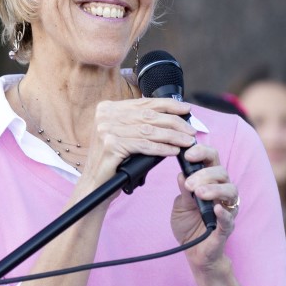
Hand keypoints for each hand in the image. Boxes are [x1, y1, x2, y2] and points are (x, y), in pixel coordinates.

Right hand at [81, 97, 196, 185]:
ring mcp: (106, 129)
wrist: (94, 183)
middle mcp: (105, 115)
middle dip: (174, 123)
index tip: (186, 109)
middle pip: (148, 116)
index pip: (144, 102)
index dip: (168, 105)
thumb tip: (171, 119)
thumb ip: (139, 124)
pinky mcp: (110, 144)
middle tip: (191, 131)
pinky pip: (144, 145)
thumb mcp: (124, 136)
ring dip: (172, 136)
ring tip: (187, 142)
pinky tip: (173, 151)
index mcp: (108, 108)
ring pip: (149, 130)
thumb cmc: (113, 161)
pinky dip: (161, 148)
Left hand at [169, 141, 238, 269]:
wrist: (193, 252)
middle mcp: (222, 192)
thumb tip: (182, 173)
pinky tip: (215, 209)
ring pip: (230, 191)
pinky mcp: (227, 227)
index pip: (212, 160)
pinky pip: (229, 218)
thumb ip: (183, 190)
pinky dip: (223, 212)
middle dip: (204, 174)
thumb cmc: (189, 225)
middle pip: (222, 172)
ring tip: (199, 193)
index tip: (187, 154)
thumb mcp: (180, 205)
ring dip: (214, 189)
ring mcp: (226, 209)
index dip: (202, 153)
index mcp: (210, 182)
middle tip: (189, 184)